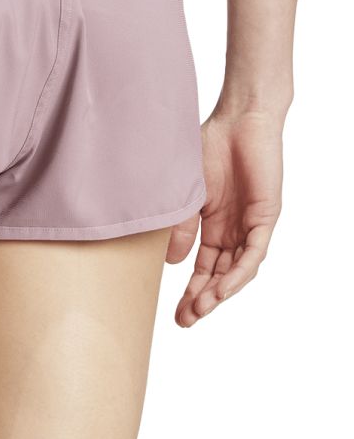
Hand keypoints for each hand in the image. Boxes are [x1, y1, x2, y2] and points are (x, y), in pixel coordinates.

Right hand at [167, 108, 284, 326]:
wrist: (238, 117)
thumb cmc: (210, 146)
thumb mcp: (187, 197)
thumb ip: (181, 229)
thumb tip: (172, 264)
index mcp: (213, 227)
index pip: (203, 269)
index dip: (190, 292)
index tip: (175, 315)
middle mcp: (233, 231)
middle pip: (220, 276)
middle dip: (202, 300)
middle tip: (186, 321)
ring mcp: (250, 225)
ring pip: (238, 270)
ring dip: (219, 292)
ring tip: (201, 310)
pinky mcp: (266, 217)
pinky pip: (254, 253)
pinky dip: (239, 273)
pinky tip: (222, 290)